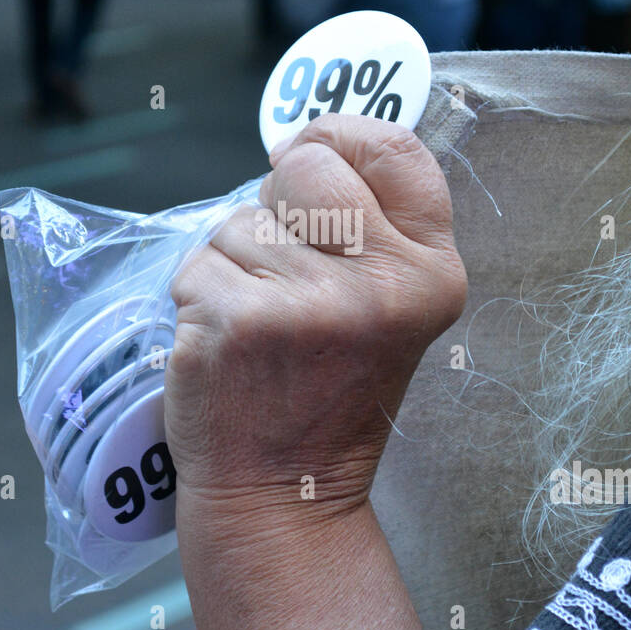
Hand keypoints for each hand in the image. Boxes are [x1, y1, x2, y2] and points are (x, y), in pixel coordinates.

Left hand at [164, 115, 466, 523]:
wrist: (284, 493)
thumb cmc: (328, 390)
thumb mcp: (388, 308)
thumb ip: (369, 229)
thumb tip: (302, 141)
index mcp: (431, 273)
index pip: (394, 149)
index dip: (343, 136)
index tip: (316, 155)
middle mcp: (380, 285)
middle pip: (306, 164)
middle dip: (278, 199)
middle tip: (284, 267)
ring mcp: (307, 302)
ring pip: (241, 217)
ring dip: (236, 260)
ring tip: (261, 325)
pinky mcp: (237, 319)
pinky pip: (199, 260)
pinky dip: (200, 295)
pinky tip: (229, 344)